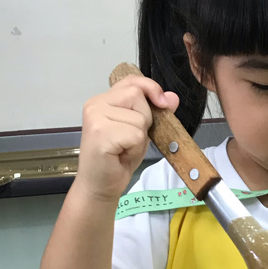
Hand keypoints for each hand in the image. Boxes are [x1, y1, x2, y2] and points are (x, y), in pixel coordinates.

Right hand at [75, 75, 178, 201]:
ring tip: (125, 149)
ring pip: (139, 117)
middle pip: (137, 94)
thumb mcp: (139, 131)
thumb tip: (172, 97)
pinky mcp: (101, 133)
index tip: (162, 102)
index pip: (131, 81)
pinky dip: (135, 148)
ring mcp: (96, 117)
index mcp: (102, 100)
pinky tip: (121, 156)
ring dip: (140, 137)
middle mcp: (95, 104)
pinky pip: (135, 134)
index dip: (150, 88)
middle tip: (131, 139)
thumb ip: (153, 112)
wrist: (100, 186)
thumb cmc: (117, 160)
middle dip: (145, 119)